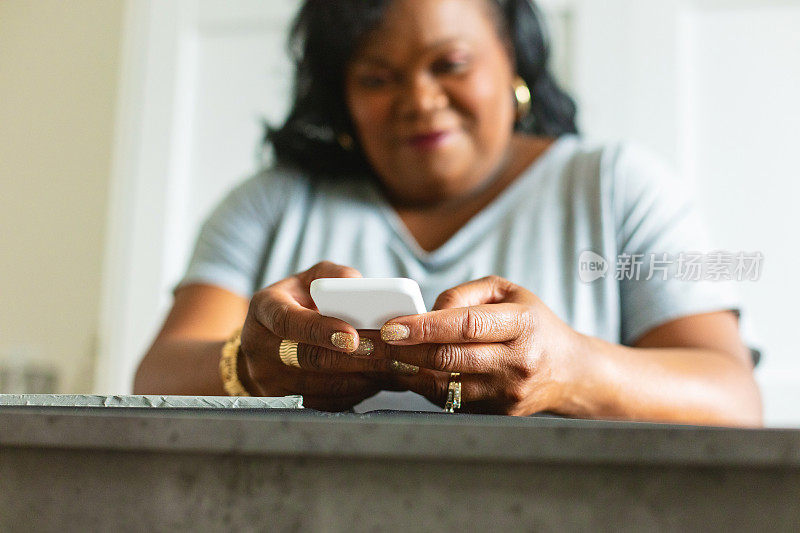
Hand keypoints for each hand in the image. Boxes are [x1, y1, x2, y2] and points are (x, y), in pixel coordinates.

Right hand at [239, 261, 396, 410]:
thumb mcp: (309, 280)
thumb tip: (358, 284)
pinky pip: (326, 402)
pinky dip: (357, 392)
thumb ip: (333, 275)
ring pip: (323, 385)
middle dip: (356, 357)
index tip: (353, 336)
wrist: (270, 340)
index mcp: (264, 309)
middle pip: (310, 358)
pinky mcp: (285, 401)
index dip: (321, 330)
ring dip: (363, 377)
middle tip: (390, 353)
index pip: (288, 321)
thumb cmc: (298, 303)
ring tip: (394, 366)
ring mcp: (268, 379)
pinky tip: (379, 380)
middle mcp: (259, 346)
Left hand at [379, 276, 582, 414]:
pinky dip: (423, 386)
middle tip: (373, 342)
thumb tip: (428, 311)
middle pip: (449, 359)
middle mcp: (517, 362)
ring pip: (444, 384)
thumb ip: (465, 294)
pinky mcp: (497, 414)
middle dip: (405, 350)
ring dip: (407, 371)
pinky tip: (406, 371)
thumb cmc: (531, 322)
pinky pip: (450, 400)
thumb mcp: (507, 292)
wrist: (567, 371)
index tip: (392, 326)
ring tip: (382, 357)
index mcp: (522, 325)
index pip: (467, 326)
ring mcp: (507, 393)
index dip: (425, 326)